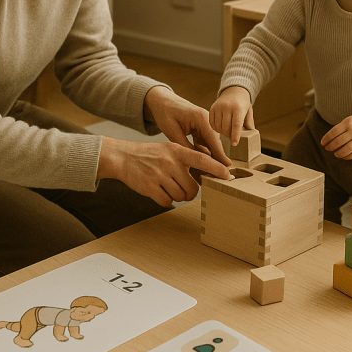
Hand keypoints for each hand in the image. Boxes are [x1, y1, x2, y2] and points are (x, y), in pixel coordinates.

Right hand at [97, 87, 231, 206]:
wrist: (124, 157)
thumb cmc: (151, 155)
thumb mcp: (169, 149)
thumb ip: (187, 158)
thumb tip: (209, 171)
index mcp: (177, 151)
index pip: (203, 160)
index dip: (217, 169)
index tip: (228, 176)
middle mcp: (170, 162)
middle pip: (192, 188)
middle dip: (190, 192)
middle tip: (182, 188)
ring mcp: (160, 175)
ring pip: (180, 196)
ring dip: (176, 196)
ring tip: (166, 186)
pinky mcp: (150, 187)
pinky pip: (166, 202)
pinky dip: (164, 200)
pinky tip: (158, 191)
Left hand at [144, 86, 231, 166]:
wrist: (161, 101)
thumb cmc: (165, 112)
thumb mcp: (172, 130)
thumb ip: (184, 145)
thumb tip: (196, 161)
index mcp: (201, 118)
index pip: (214, 140)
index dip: (220, 155)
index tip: (226, 168)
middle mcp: (207, 120)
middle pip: (214, 143)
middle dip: (215, 159)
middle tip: (214, 176)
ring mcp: (205, 124)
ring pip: (209, 144)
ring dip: (207, 157)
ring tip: (204, 173)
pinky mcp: (201, 127)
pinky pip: (204, 142)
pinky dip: (201, 152)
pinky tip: (198, 163)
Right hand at [209, 86, 254, 145]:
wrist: (233, 91)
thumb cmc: (243, 104)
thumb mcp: (249, 111)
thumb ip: (249, 123)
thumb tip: (251, 133)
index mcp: (238, 108)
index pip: (236, 124)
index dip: (235, 135)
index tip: (234, 144)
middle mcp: (227, 107)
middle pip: (226, 127)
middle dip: (229, 135)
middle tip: (232, 137)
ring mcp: (218, 107)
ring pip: (218, 126)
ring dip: (223, 133)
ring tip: (227, 132)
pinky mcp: (212, 108)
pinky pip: (212, 123)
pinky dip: (216, 128)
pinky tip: (221, 128)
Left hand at [321, 114, 351, 159]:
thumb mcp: (349, 120)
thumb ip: (339, 128)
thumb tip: (327, 140)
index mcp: (349, 123)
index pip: (333, 132)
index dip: (326, 139)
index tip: (322, 143)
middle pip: (337, 142)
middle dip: (330, 147)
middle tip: (327, 148)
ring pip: (344, 150)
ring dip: (337, 153)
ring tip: (335, 153)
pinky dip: (345, 157)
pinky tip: (342, 156)